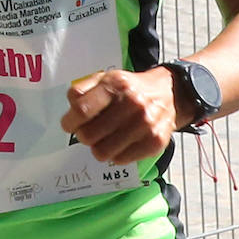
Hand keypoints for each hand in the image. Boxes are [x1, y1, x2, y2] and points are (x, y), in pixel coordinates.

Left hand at [59, 68, 178, 164]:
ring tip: (104, 138)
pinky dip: (115, 154)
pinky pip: (121, 159)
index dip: (69, 121)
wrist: (169, 94)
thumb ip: (83, 89)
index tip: (68, 125)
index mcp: (116, 84)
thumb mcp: (106, 78)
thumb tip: (71, 108)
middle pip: (89, 135)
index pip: (82, 109)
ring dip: (98, 147)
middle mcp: (133, 103)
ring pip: (102, 152)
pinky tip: (120, 143)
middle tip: (89, 131)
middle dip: (83, 135)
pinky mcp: (155, 142)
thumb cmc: (130, 89)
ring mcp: (145, 124)